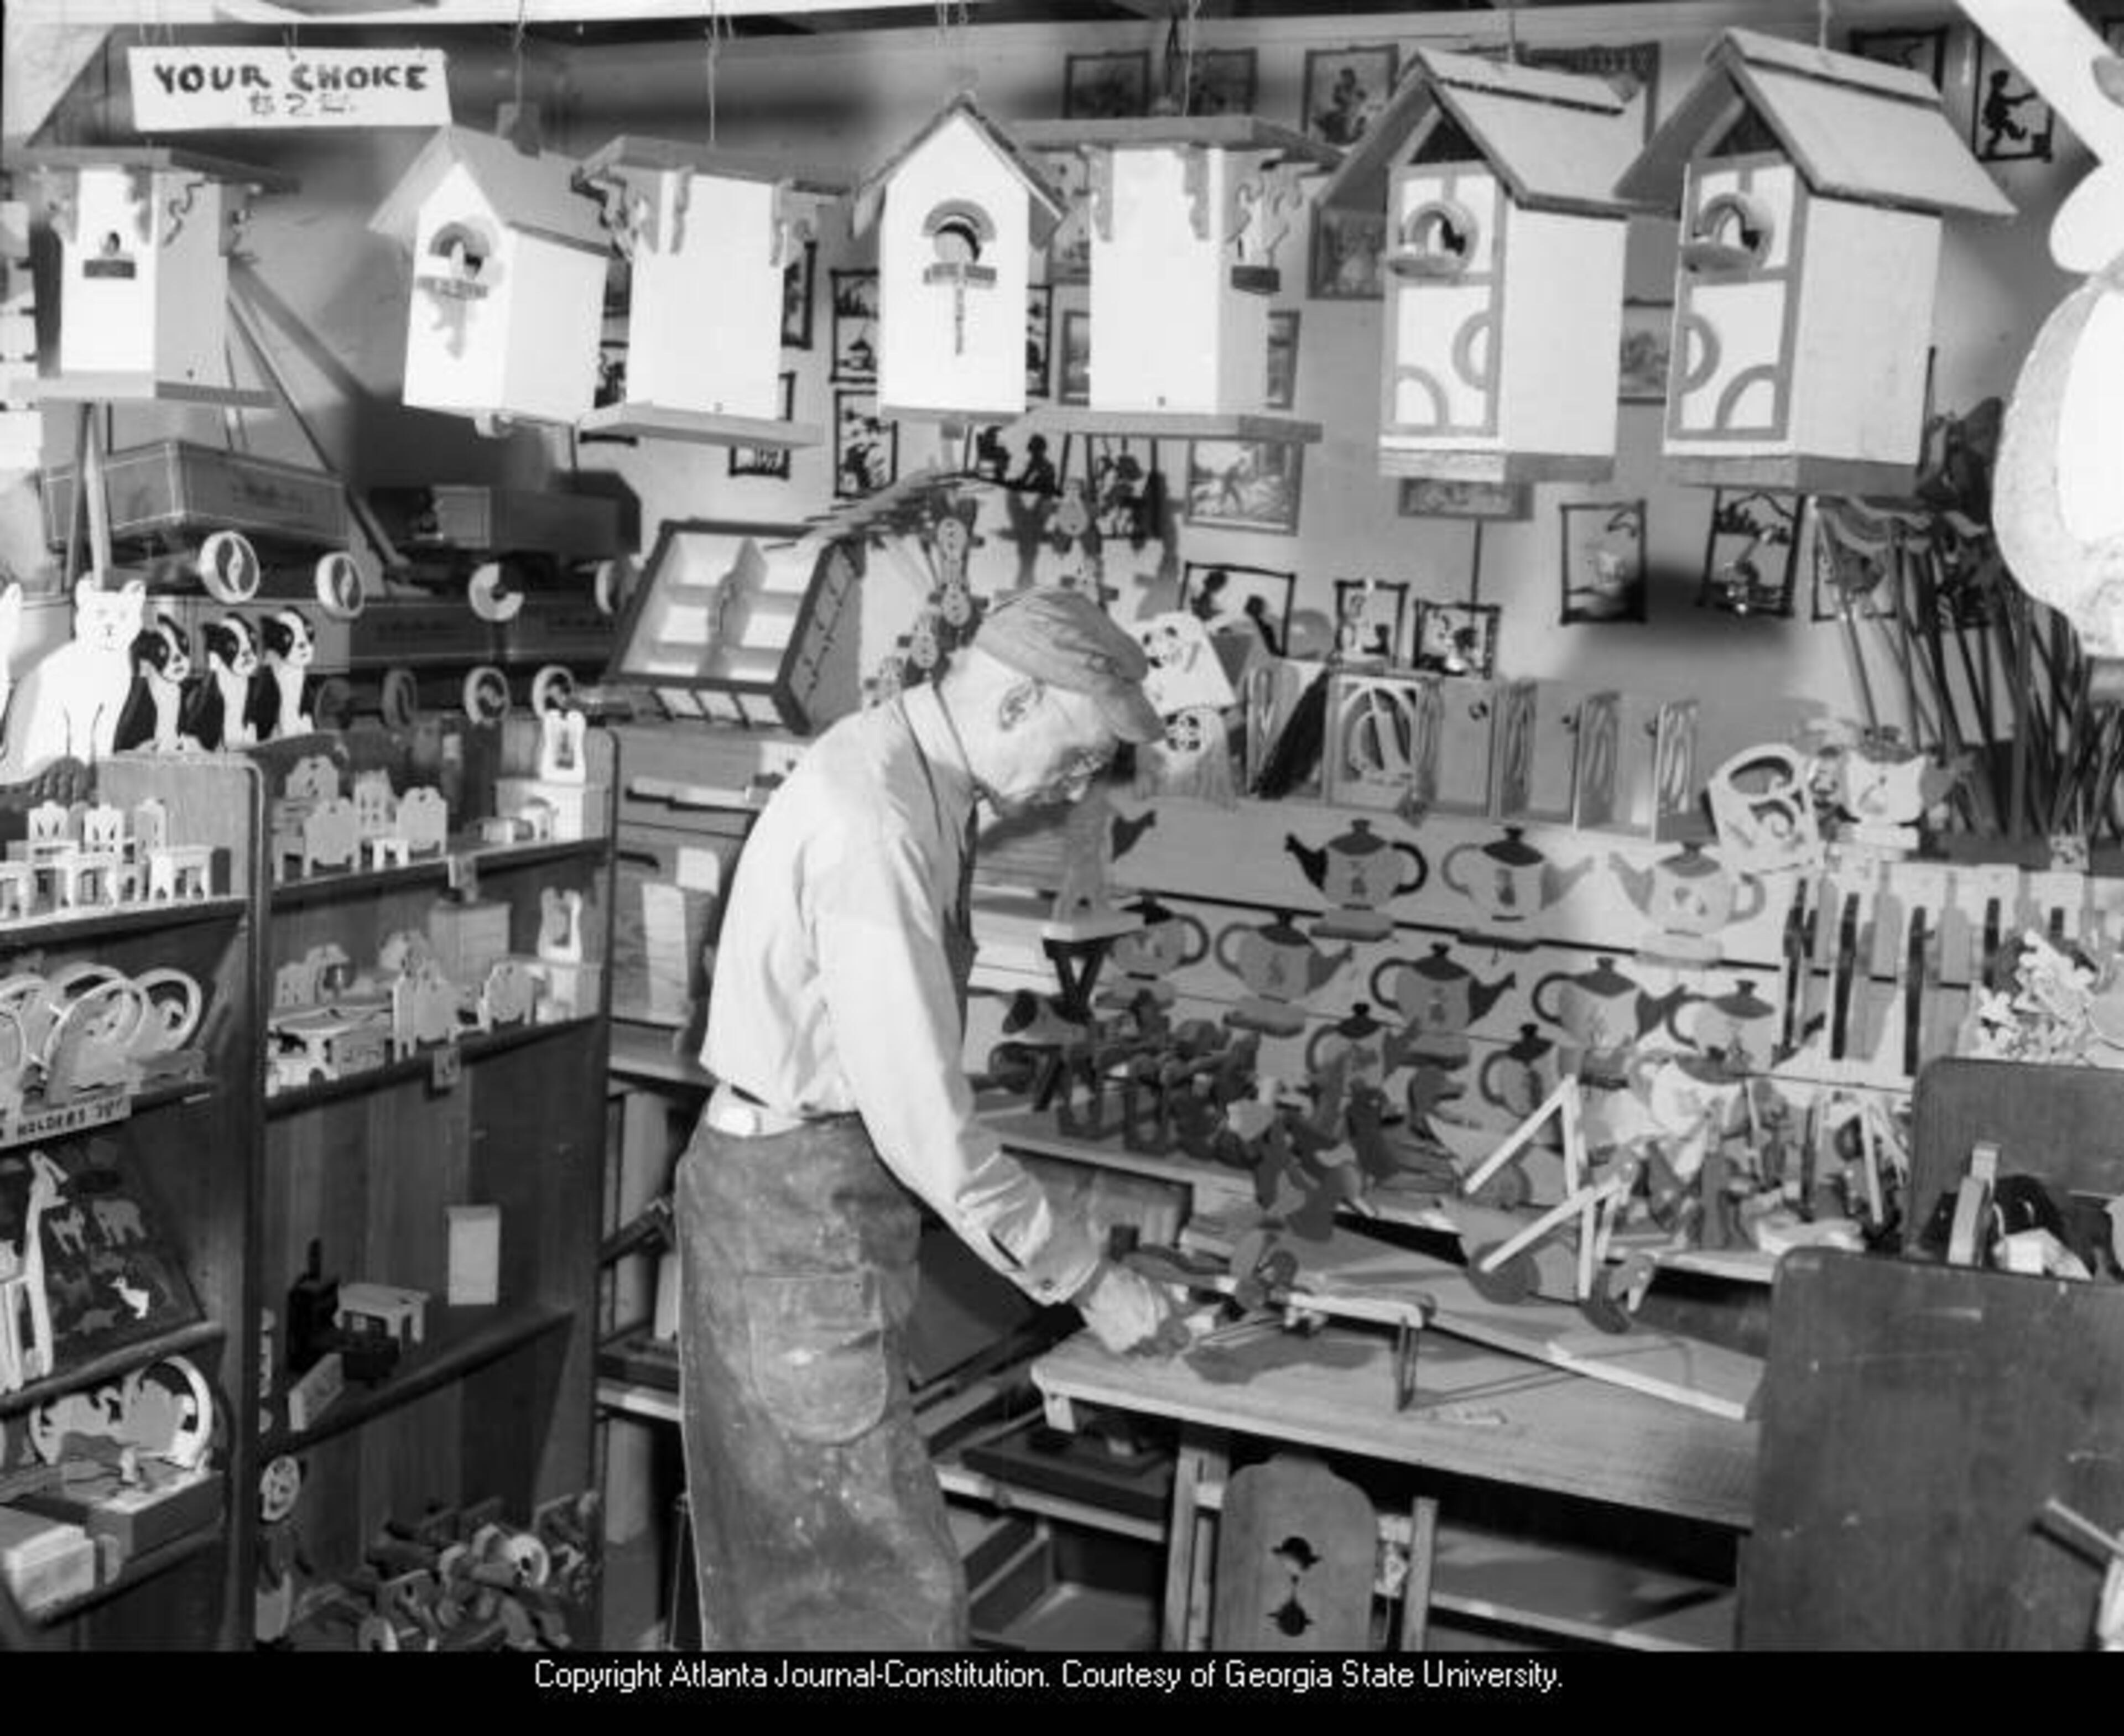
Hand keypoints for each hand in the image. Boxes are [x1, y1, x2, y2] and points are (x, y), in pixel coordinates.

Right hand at [1074, 1259, 1190, 1358]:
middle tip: (1166, 1343)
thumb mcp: (1155, 1287)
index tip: (1183, 1338)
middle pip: (1168, 1352)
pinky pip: (1131, 1354)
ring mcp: (1135, 1343)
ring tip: (1146, 1339)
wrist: (1099, 1285)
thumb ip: (1171, 1304)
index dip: (1184, 1339)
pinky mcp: (1118, 1347)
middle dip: (1169, 1347)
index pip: (1184, 1339)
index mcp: (1165, 1318)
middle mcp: (1153, 1334)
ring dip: (1150, 1348)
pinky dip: (1132, 1349)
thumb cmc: (1127, 1280)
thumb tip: (1184, 1312)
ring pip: (1149, 1355)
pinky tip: (1130, 1338)